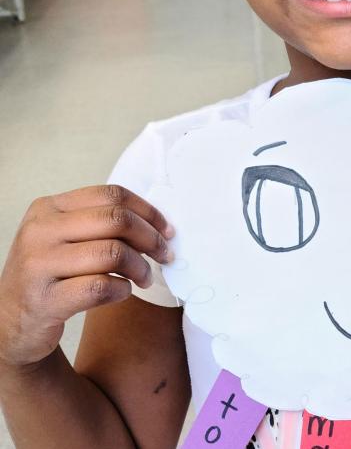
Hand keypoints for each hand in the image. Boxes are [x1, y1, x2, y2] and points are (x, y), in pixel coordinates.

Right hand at [0, 185, 173, 367]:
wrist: (9, 323)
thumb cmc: (52, 274)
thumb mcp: (66, 236)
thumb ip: (102, 222)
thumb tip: (158, 224)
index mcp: (48, 208)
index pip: (111, 195)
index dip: (147, 211)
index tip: (167, 230)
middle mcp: (39, 231)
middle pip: (116, 220)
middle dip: (150, 238)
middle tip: (164, 254)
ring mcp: (37, 266)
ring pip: (113, 253)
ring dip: (140, 267)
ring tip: (144, 278)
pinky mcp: (43, 301)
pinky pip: (100, 287)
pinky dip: (122, 290)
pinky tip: (122, 292)